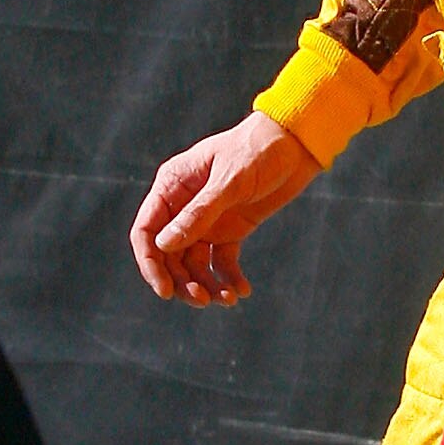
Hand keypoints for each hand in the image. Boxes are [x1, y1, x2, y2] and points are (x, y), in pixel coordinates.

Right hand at [129, 110, 317, 306]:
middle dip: (181, 280)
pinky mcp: (231, 230)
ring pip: (194, 263)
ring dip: (205, 284)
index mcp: (173, 186)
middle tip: (202, 300)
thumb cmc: (258, 150)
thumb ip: (199, 213)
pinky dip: (228, 278)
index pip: (147, 231)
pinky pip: (221, 261)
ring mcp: (207, 220)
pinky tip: (241, 291)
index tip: (164, 291)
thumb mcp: (230, 181)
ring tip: (226, 299)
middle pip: (169, 254)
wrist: (296, 144)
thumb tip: (163, 246)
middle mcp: (184, 206)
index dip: (150, 263)